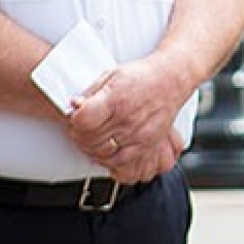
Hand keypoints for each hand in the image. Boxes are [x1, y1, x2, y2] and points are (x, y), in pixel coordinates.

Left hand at [67, 55, 192, 183]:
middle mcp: (128, 120)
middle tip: (82, 129)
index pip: (83, 121)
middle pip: (90, 140)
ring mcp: (138, 136)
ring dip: (93, 151)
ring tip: (94, 140)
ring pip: (104, 156)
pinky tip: (109, 153)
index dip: (74, 121)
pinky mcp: (147, 147)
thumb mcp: (111, 76)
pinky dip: (112, 163)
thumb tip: (73, 106)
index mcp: (116, 100)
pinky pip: (125, 167)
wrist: (170, 80)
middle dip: (80, 136)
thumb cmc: (142, 77)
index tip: (76, 118)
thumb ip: (90, 93)